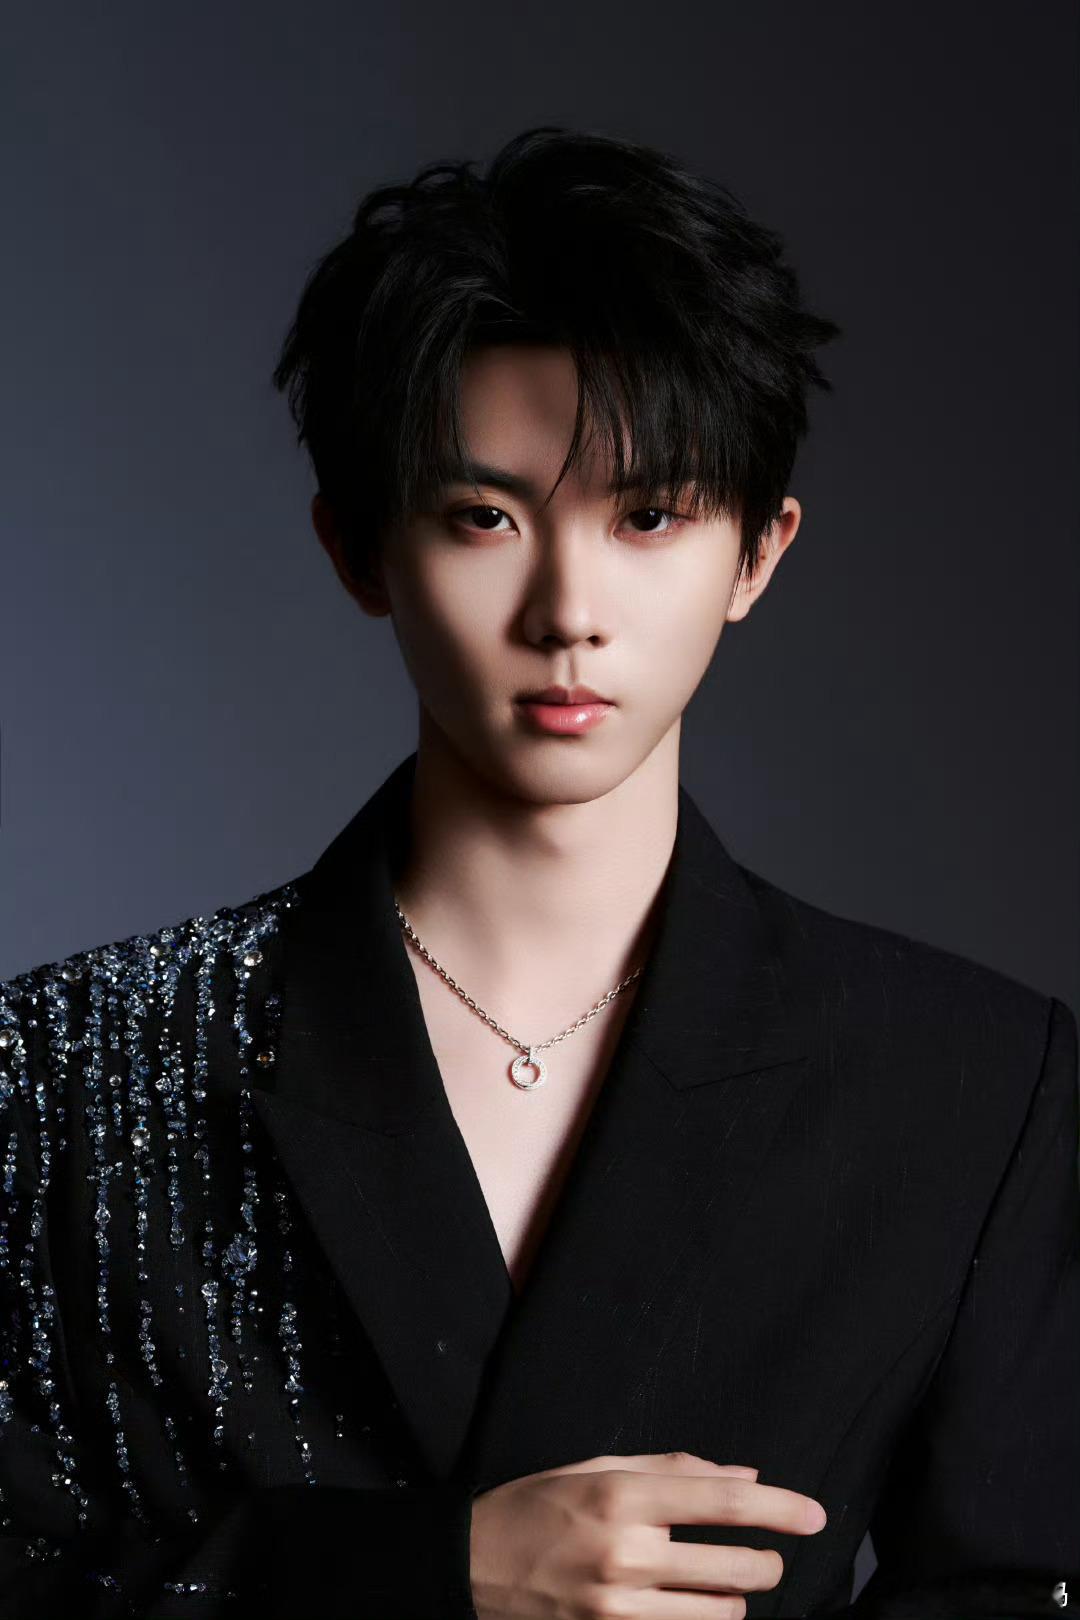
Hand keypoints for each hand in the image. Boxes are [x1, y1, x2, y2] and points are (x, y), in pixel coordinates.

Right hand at [469, 1448, 826, 1619]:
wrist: (471, 1566)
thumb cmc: (537, 1505)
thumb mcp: (597, 1468)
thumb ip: (673, 1468)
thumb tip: (744, 1476)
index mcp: (622, 1495)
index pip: (722, 1501)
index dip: (779, 1508)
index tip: (815, 1515)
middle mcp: (625, 1552)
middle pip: (734, 1564)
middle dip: (767, 1562)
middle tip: (769, 1556)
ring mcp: (619, 1605)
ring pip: (719, 1611)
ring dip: (737, 1597)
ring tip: (726, 1582)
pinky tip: (698, 1605)